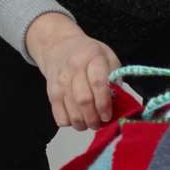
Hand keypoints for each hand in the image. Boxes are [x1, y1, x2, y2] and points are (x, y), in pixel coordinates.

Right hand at [25, 13, 120, 130]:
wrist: (59, 46)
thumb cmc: (89, 54)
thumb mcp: (108, 58)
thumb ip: (115, 78)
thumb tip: (118, 103)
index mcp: (93, 58)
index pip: (98, 83)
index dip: (104, 103)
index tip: (108, 115)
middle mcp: (74, 69)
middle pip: (83, 100)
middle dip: (94, 118)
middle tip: (101, 123)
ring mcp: (60, 81)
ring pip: (71, 111)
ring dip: (83, 124)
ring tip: (91, 123)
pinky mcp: (51, 93)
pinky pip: (59, 116)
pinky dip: (70, 123)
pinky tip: (77, 118)